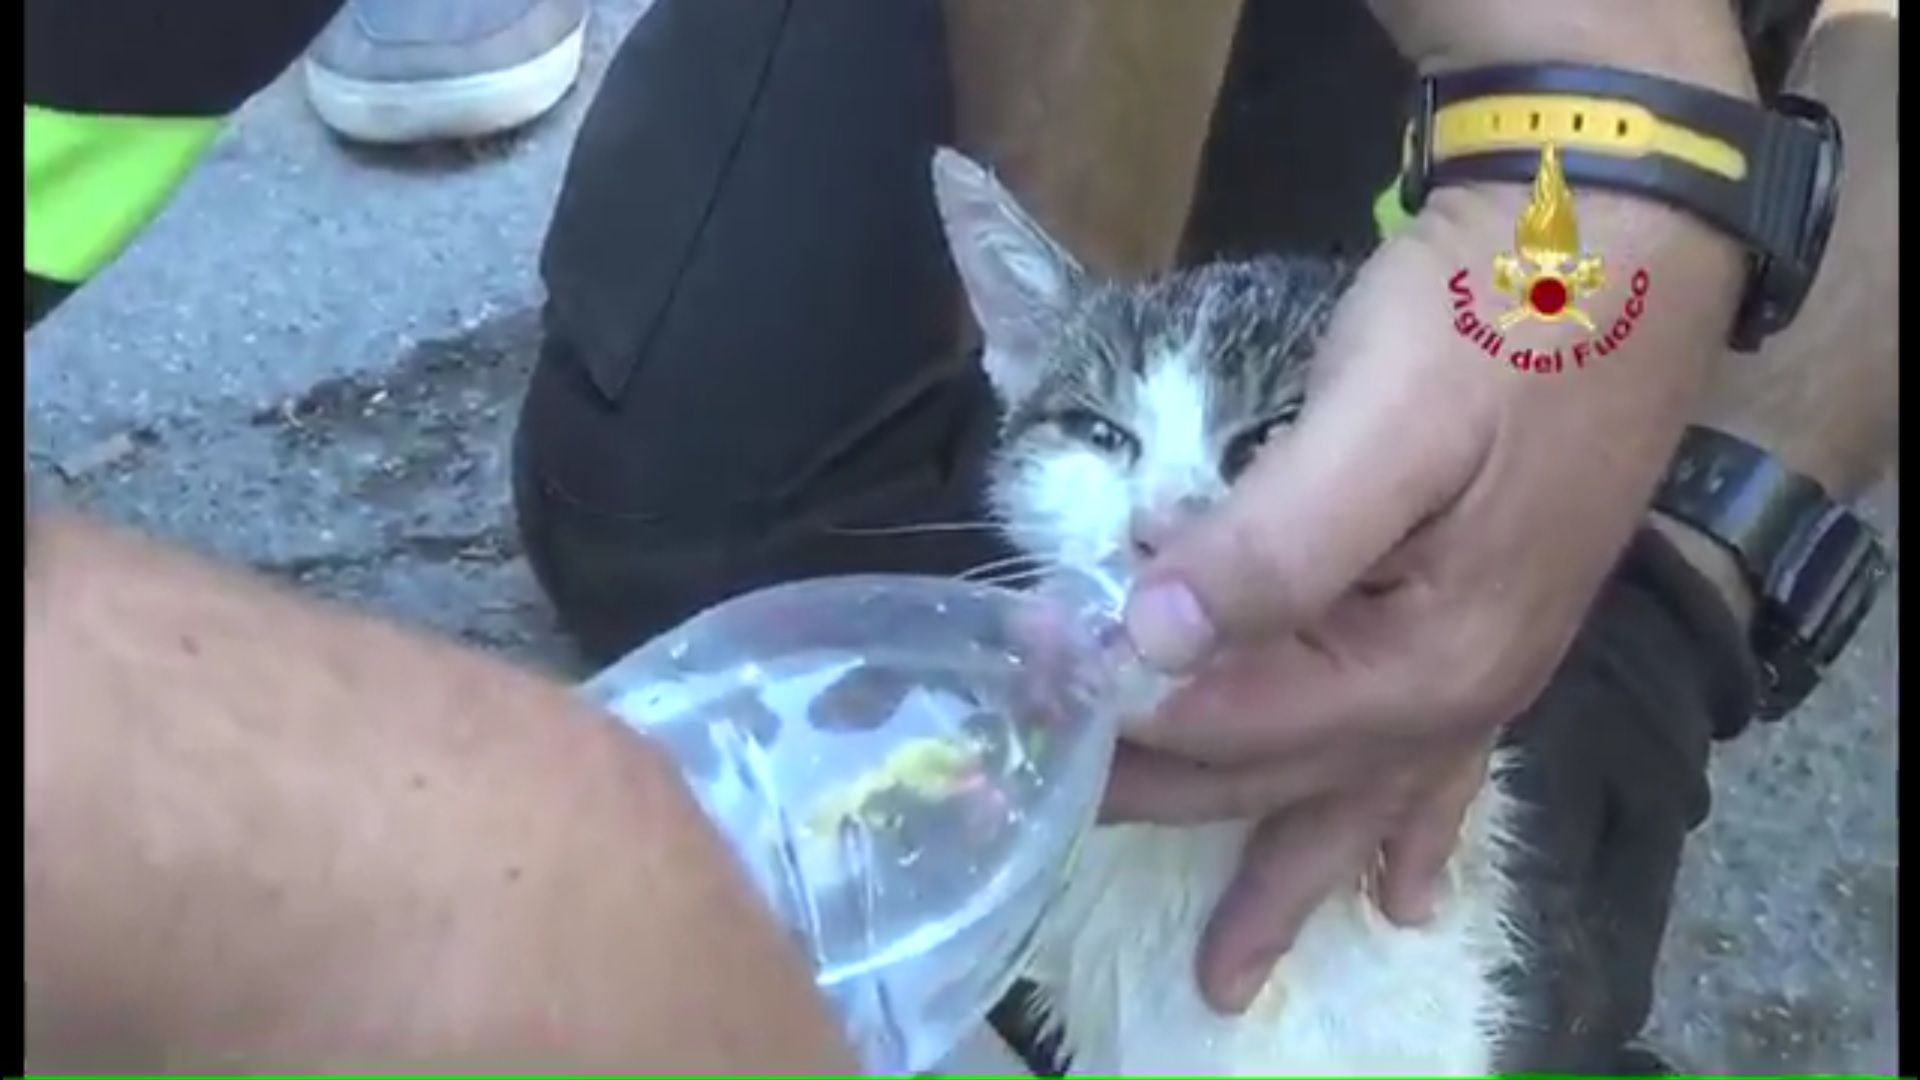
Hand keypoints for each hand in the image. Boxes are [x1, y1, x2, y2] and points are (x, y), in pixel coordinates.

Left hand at [1110, 181, 1745, 1012]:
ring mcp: (1488, 669)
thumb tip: (1148, 636)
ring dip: (1288, 877)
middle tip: (1059, 812)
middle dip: (1167, 794)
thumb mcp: (1384, 416)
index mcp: (1424, 656)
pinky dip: (1407, 833)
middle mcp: (1459, 692)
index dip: (1122, 700)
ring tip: (1231, 970)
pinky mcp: (1495, 628)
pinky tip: (1402, 892)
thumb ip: (1272, 542)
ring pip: (1356, 799)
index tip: (1026, 670)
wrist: (1625, 239)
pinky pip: (1441, 772)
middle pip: (1280, 773)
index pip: (1235, 714)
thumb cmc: (1495, 316)